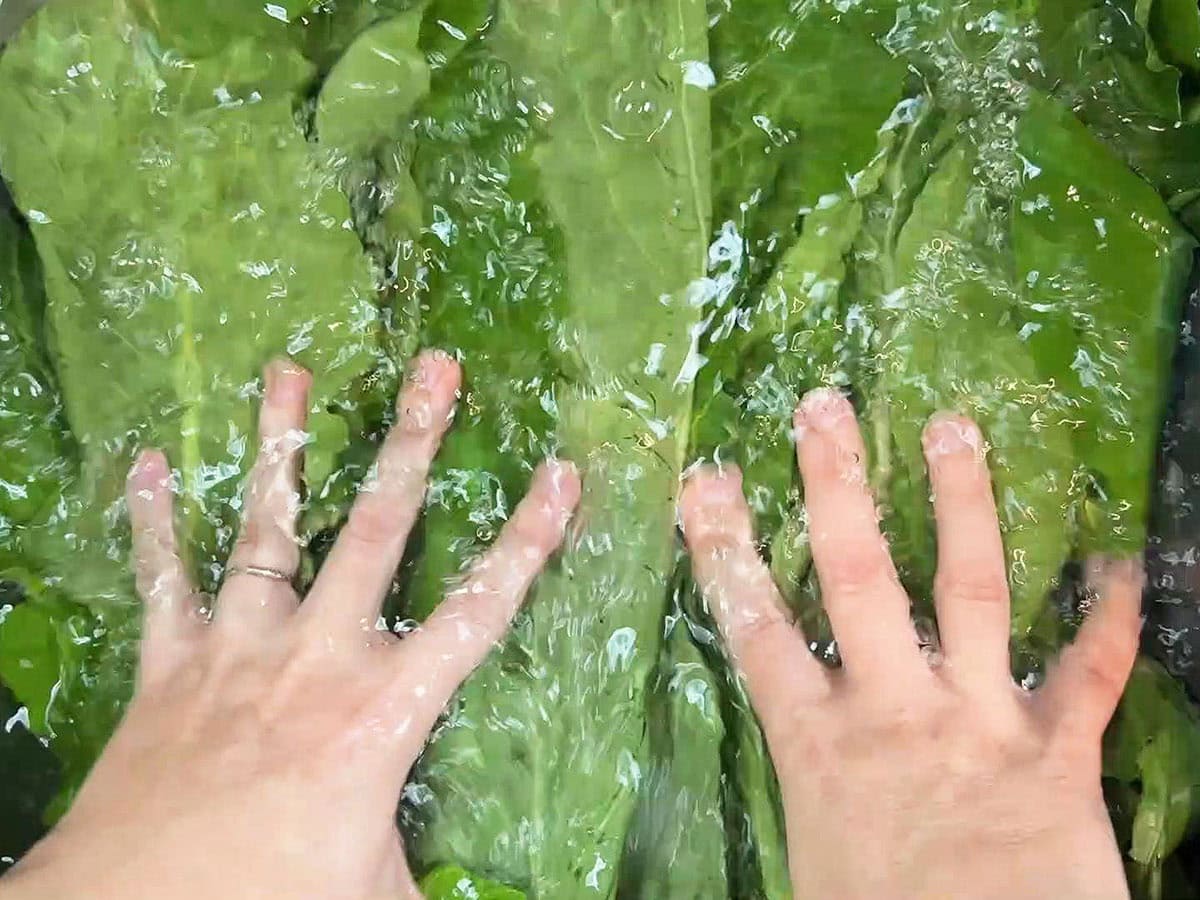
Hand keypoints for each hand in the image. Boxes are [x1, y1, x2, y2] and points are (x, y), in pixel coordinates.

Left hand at [3, 351, 579, 899]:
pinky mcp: (170, 663)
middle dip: (412, 443)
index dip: (529, 539)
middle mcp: (318, 655)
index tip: (562, 473)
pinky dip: (154, 522)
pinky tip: (150, 464)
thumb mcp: (377, 892)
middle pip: (378, 531)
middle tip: (435, 368)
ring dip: (279, 444)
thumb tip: (495, 898)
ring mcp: (239, 648)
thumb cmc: (274, 899)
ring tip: (287, 370)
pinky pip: (162, 580)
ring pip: (267, 527)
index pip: (480, 610)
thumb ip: (420, 866)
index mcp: (383, 709)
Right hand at [680, 389, 1138, 899]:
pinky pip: (1091, 671)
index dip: (726, 548)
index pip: (757, 628)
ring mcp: (979, 721)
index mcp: (819, 745)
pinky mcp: (1058, 753)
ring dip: (965, 504)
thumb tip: (791, 772)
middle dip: (836, 487)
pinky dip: (1112, 616)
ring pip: (970, 590)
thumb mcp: (815, 859)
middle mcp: (894, 711)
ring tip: (956, 427)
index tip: (709, 480)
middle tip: (825, 407)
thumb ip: (811, 789)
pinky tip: (1121, 561)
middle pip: (856, 579)